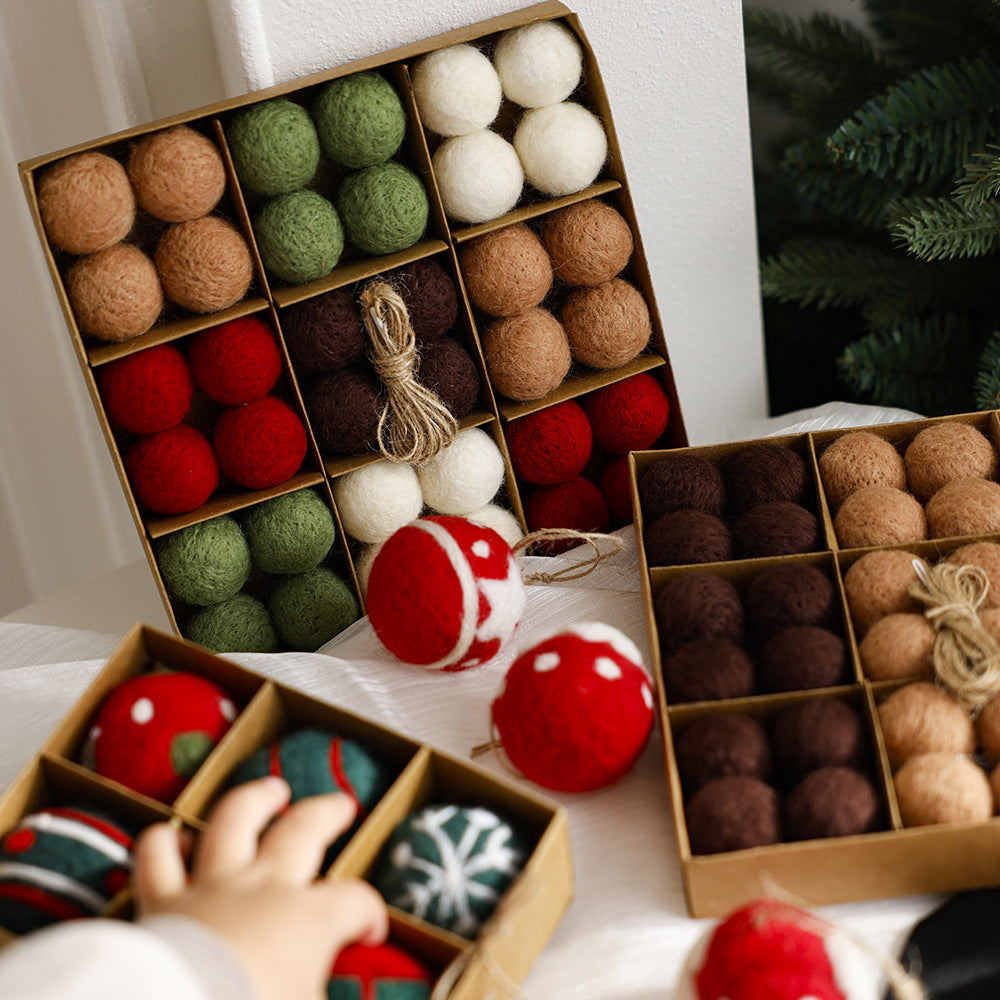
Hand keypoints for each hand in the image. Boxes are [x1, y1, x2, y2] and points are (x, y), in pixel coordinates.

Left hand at [133, 776, 387, 999]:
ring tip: (270, 789)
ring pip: (234, 821)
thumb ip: (326, 989)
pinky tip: (173, 837)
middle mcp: (264, 887)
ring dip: (255, 800)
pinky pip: (157, 858)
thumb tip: (343, 995)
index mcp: (309, 918)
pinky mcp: (162, 902)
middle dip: (327, 814)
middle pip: (302, 831)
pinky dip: (163, 842)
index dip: (369, 913)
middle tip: (340, 804)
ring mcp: (212, 887)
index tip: (369, 931)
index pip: (354, 901)